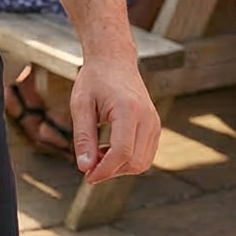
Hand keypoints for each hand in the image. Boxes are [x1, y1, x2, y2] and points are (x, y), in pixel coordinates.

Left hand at [69, 53, 160, 181]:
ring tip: (97, 153)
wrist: (113, 59)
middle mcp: (147, 117)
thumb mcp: (81, 105)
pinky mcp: (155, 126)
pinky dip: (128, 160)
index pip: (122, 152)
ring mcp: (155, 122)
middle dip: (111, 170)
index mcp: (128, 109)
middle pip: (134, 162)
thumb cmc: (94, 79)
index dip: (104, 170)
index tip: (87, 176)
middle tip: (88, 164)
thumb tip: (85, 168)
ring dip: (119, 167)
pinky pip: (145, 155)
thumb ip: (83, 137)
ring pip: (142, 162)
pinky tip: (108, 149)